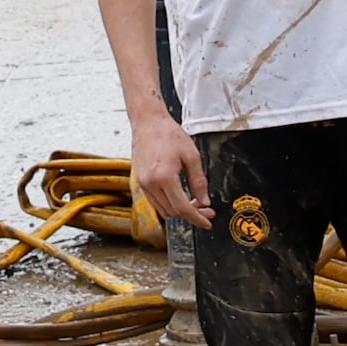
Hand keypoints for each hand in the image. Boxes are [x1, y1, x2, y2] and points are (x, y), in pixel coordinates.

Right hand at [130, 106, 211, 231]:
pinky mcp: (139, 181)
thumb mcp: (192, 157)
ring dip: (179, 211)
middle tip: (206, 210)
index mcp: (164, 177)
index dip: (197, 218)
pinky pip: (155, 201)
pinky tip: (180, 198)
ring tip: (195, 203)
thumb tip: (204, 201)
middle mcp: (150, 183)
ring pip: (163, 209)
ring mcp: (142, 183)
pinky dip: (168, 204)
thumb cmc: (169, 135)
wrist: (148, 123)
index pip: (182, 207)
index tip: (207, 222)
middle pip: (173, 212)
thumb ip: (199, 182)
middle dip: (191, 214)